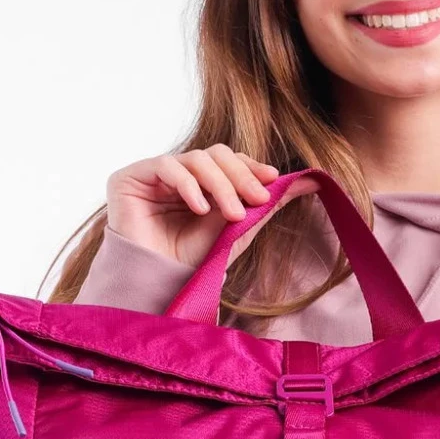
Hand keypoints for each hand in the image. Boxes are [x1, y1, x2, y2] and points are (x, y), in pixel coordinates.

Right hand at [106, 144, 280, 267]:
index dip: (249, 166)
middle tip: (258, 199)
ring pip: (196, 159)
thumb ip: (265, 203)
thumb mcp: (237, 228)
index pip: (227, 160)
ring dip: (220, 185)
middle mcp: (177, 173)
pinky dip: (188, 185)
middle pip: (215, 154)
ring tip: (232, 215)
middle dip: (240, 176)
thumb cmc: (193, 260)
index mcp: (199, 181)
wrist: (160, 284)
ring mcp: (153, 174)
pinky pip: (167, 166)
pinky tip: (200, 209)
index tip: (271, 180)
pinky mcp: (130, 178)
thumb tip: (309, 182)